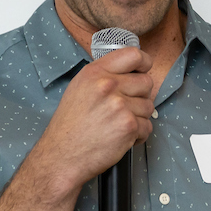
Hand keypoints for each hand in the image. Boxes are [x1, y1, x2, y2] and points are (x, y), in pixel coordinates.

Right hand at [30, 46, 156, 193]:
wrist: (62, 155)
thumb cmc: (70, 126)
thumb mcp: (80, 88)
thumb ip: (104, 76)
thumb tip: (132, 72)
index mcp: (95, 73)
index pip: (134, 55)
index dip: (144, 64)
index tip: (143, 72)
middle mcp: (108, 85)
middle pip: (146, 82)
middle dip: (140, 96)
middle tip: (124, 109)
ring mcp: (119, 105)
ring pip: (149, 106)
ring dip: (138, 118)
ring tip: (117, 125)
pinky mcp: (129, 125)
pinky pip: (148, 127)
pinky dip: (138, 135)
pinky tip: (120, 138)